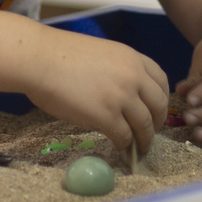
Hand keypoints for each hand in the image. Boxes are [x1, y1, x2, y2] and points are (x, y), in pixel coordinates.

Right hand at [25, 27, 169, 156]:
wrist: (40, 59)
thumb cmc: (60, 54)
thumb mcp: (102, 53)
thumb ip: (118, 71)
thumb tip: (122, 94)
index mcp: (132, 58)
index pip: (160, 81)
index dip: (161, 99)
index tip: (156, 110)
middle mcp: (133, 76)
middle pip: (158, 105)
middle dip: (157, 122)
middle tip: (150, 132)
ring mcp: (122, 97)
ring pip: (144, 125)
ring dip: (144, 139)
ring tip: (139, 147)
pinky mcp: (106, 117)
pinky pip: (124, 136)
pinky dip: (124, 145)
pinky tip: (119, 147)